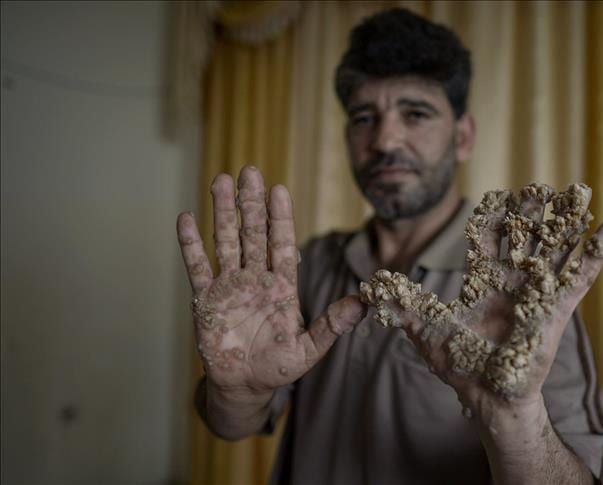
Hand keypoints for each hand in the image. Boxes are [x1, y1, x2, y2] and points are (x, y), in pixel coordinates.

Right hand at [177, 166, 364, 397]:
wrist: (245, 386)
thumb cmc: (279, 367)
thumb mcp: (310, 349)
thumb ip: (332, 325)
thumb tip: (363, 303)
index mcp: (282, 286)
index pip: (282, 243)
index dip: (280, 218)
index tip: (279, 190)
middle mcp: (256, 278)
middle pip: (253, 233)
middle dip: (251, 203)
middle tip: (250, 170)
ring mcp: (229, 285)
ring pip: (226, 240)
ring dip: (223, 212)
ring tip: (221, 180)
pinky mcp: (205, 299)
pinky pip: (197, 266)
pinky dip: (190, 244)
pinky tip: (186, 217)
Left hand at [360, 183, 602, 419]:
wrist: (487, 397)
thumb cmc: (459, 364)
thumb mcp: (425, 329)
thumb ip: (401, 304)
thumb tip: (369, 285)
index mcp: (483, 280)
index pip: (488, 238)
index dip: (492, 216)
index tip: (496, 195)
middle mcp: (513, 281)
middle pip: (526, 235)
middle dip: (534, 211)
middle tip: (541, 185)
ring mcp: (537, 293)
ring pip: (556, 248)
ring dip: (568, 221)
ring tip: (581, 191)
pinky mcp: (557, 309)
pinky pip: (580, 277)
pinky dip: (595, 253)